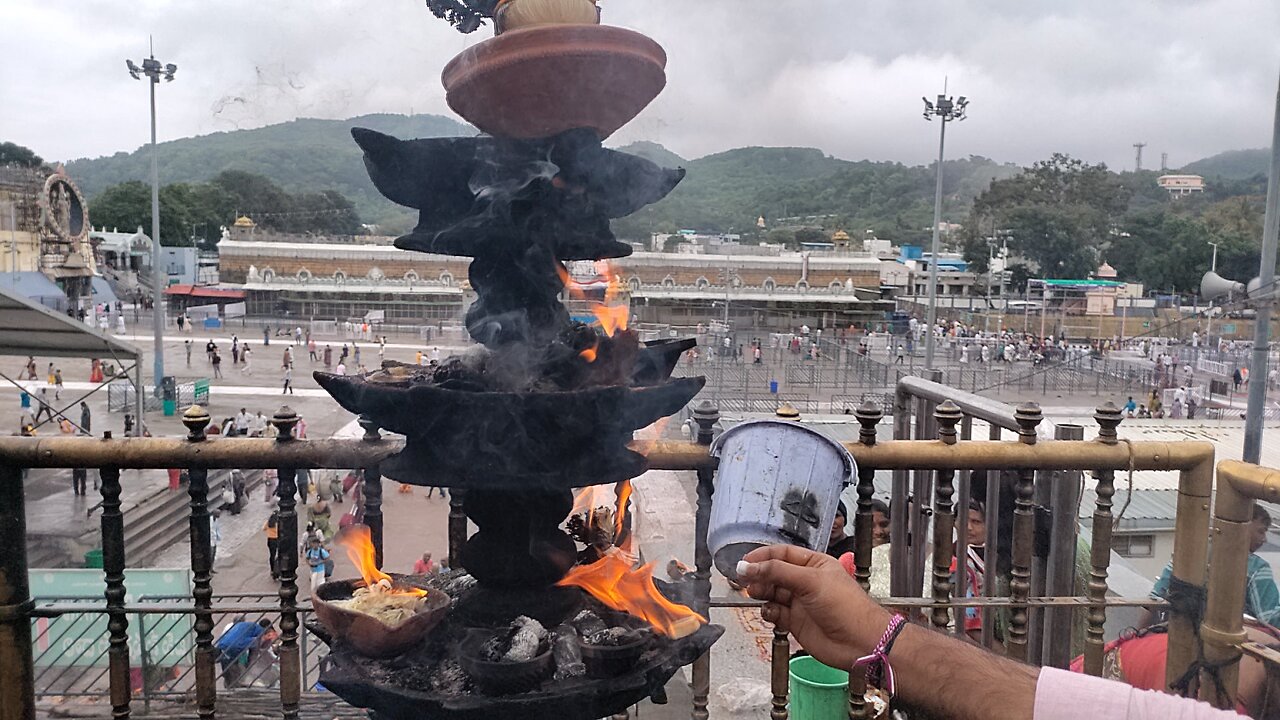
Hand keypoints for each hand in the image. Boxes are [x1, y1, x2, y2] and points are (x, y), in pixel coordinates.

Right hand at [738, 545, 889, 670]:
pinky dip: (769, 613)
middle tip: (743, 580)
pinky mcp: (796, 622)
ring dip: (762, 593)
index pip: (782, 554)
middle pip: (774, 573)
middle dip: (758, 576)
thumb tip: (749, 565)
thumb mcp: (810, 581)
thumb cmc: (846, 606)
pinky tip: (771, 613)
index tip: (745, 562)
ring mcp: (800, 602)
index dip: (762, 556)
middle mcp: (806, 582)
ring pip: (772, 594)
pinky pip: (775, 613)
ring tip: (756, 594)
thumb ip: (777, 572)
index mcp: (814, 564)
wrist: (859, 642)